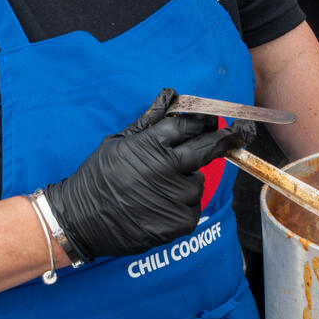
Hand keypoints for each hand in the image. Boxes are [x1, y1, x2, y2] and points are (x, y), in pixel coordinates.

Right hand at [44, 88, 249, 262]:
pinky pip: (192, 208)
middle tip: (238, 134)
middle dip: (224, 140)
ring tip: (159, 189)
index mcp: (151, 145)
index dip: (203, 121)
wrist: (80, 220)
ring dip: (187, 182)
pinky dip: (182, 207)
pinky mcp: (179, 223)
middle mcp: (166, 168)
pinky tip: (158, 208)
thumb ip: (149, 121)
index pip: (188, 125)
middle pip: (207, 149)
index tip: (212, 120)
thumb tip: (170, 95)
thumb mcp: (117, 142)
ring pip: (197, 183)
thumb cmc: (97, 178)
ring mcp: (175, 197)